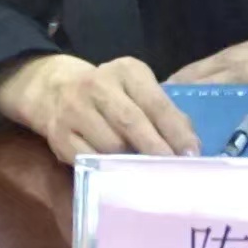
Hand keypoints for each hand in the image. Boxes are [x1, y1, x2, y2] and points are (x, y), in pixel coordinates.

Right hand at [0, 54, 200, 165]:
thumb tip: (191, 147)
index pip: (155, 102)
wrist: (56, 89)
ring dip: (132, 164)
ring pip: (110, 145)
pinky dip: (107, 171)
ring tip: (150, 175)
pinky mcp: (59, 136)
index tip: (191, 154)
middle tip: (174, 171)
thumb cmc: (112, 93)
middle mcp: (98, 85)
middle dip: (156, 150)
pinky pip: (88, 160)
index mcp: (126, 71)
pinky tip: (120, 177)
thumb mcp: (138, 89)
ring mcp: (75, 110)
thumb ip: (164, 112)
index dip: (175, 131)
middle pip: (132, 122)